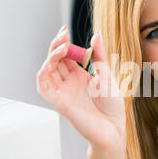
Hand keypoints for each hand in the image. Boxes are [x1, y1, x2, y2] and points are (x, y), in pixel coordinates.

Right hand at [36, 26, 125, 156]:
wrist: (114, 127)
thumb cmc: (112, 105)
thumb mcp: (107, 74)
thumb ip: (99, 56)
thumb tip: (97, 35)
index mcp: (79, 76)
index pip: (65, 56)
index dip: (63, 43)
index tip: (66, 30)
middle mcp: (69, 83)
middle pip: (54, 60)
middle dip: (56, 45)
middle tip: (63, 33)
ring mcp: (63, 92)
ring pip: (47, 70)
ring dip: (50, 56)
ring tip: (62, 45)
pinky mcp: (59, 103)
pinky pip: (43, 87)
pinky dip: (43, 73)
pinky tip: (51, 62)